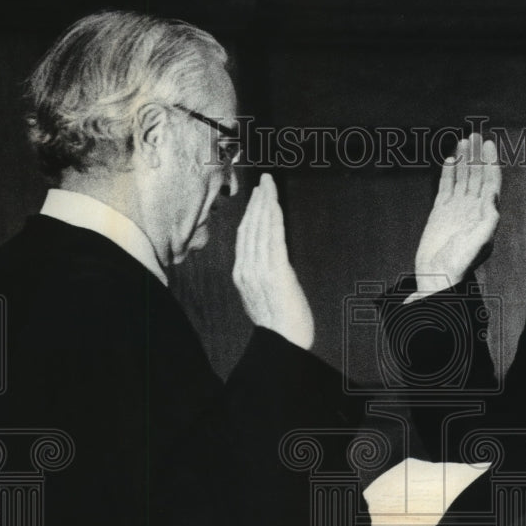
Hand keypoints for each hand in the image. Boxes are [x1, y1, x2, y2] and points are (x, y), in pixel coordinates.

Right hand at [233, 174, 314, 349]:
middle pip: (250, 227)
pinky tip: (275, 203)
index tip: (258, 197)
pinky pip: (274, 237)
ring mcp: (259, 270)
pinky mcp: (276, 272)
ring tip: (270, 185)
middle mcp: (246, 269)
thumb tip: (270, 263)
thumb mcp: (263, 297)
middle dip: (258, 201)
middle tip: (265, 181)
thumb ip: (262, 277)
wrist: (284, 344)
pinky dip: (274, 217)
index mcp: (241, 275)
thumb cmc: (279, 325)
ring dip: (266, 203)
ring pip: (260, 228)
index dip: (251, 214)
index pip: (244, 237)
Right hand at [411, 133, 500, 299]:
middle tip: (475, 136)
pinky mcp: (440, 213)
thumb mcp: (480, 243)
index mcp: (485, 214)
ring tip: (463, 141)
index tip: (489, 144)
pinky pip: (446, 188)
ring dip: (464, 160)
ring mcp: (456, 210)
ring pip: (462, 179)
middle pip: (477, 176)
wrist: (438, 277)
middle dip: (477, 156)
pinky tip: (450, 160)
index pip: (490, 182)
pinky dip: (449, 174)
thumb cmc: (461, 264)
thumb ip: (488, 220)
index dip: (491, 162)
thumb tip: (492, 195)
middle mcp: (473, 209)